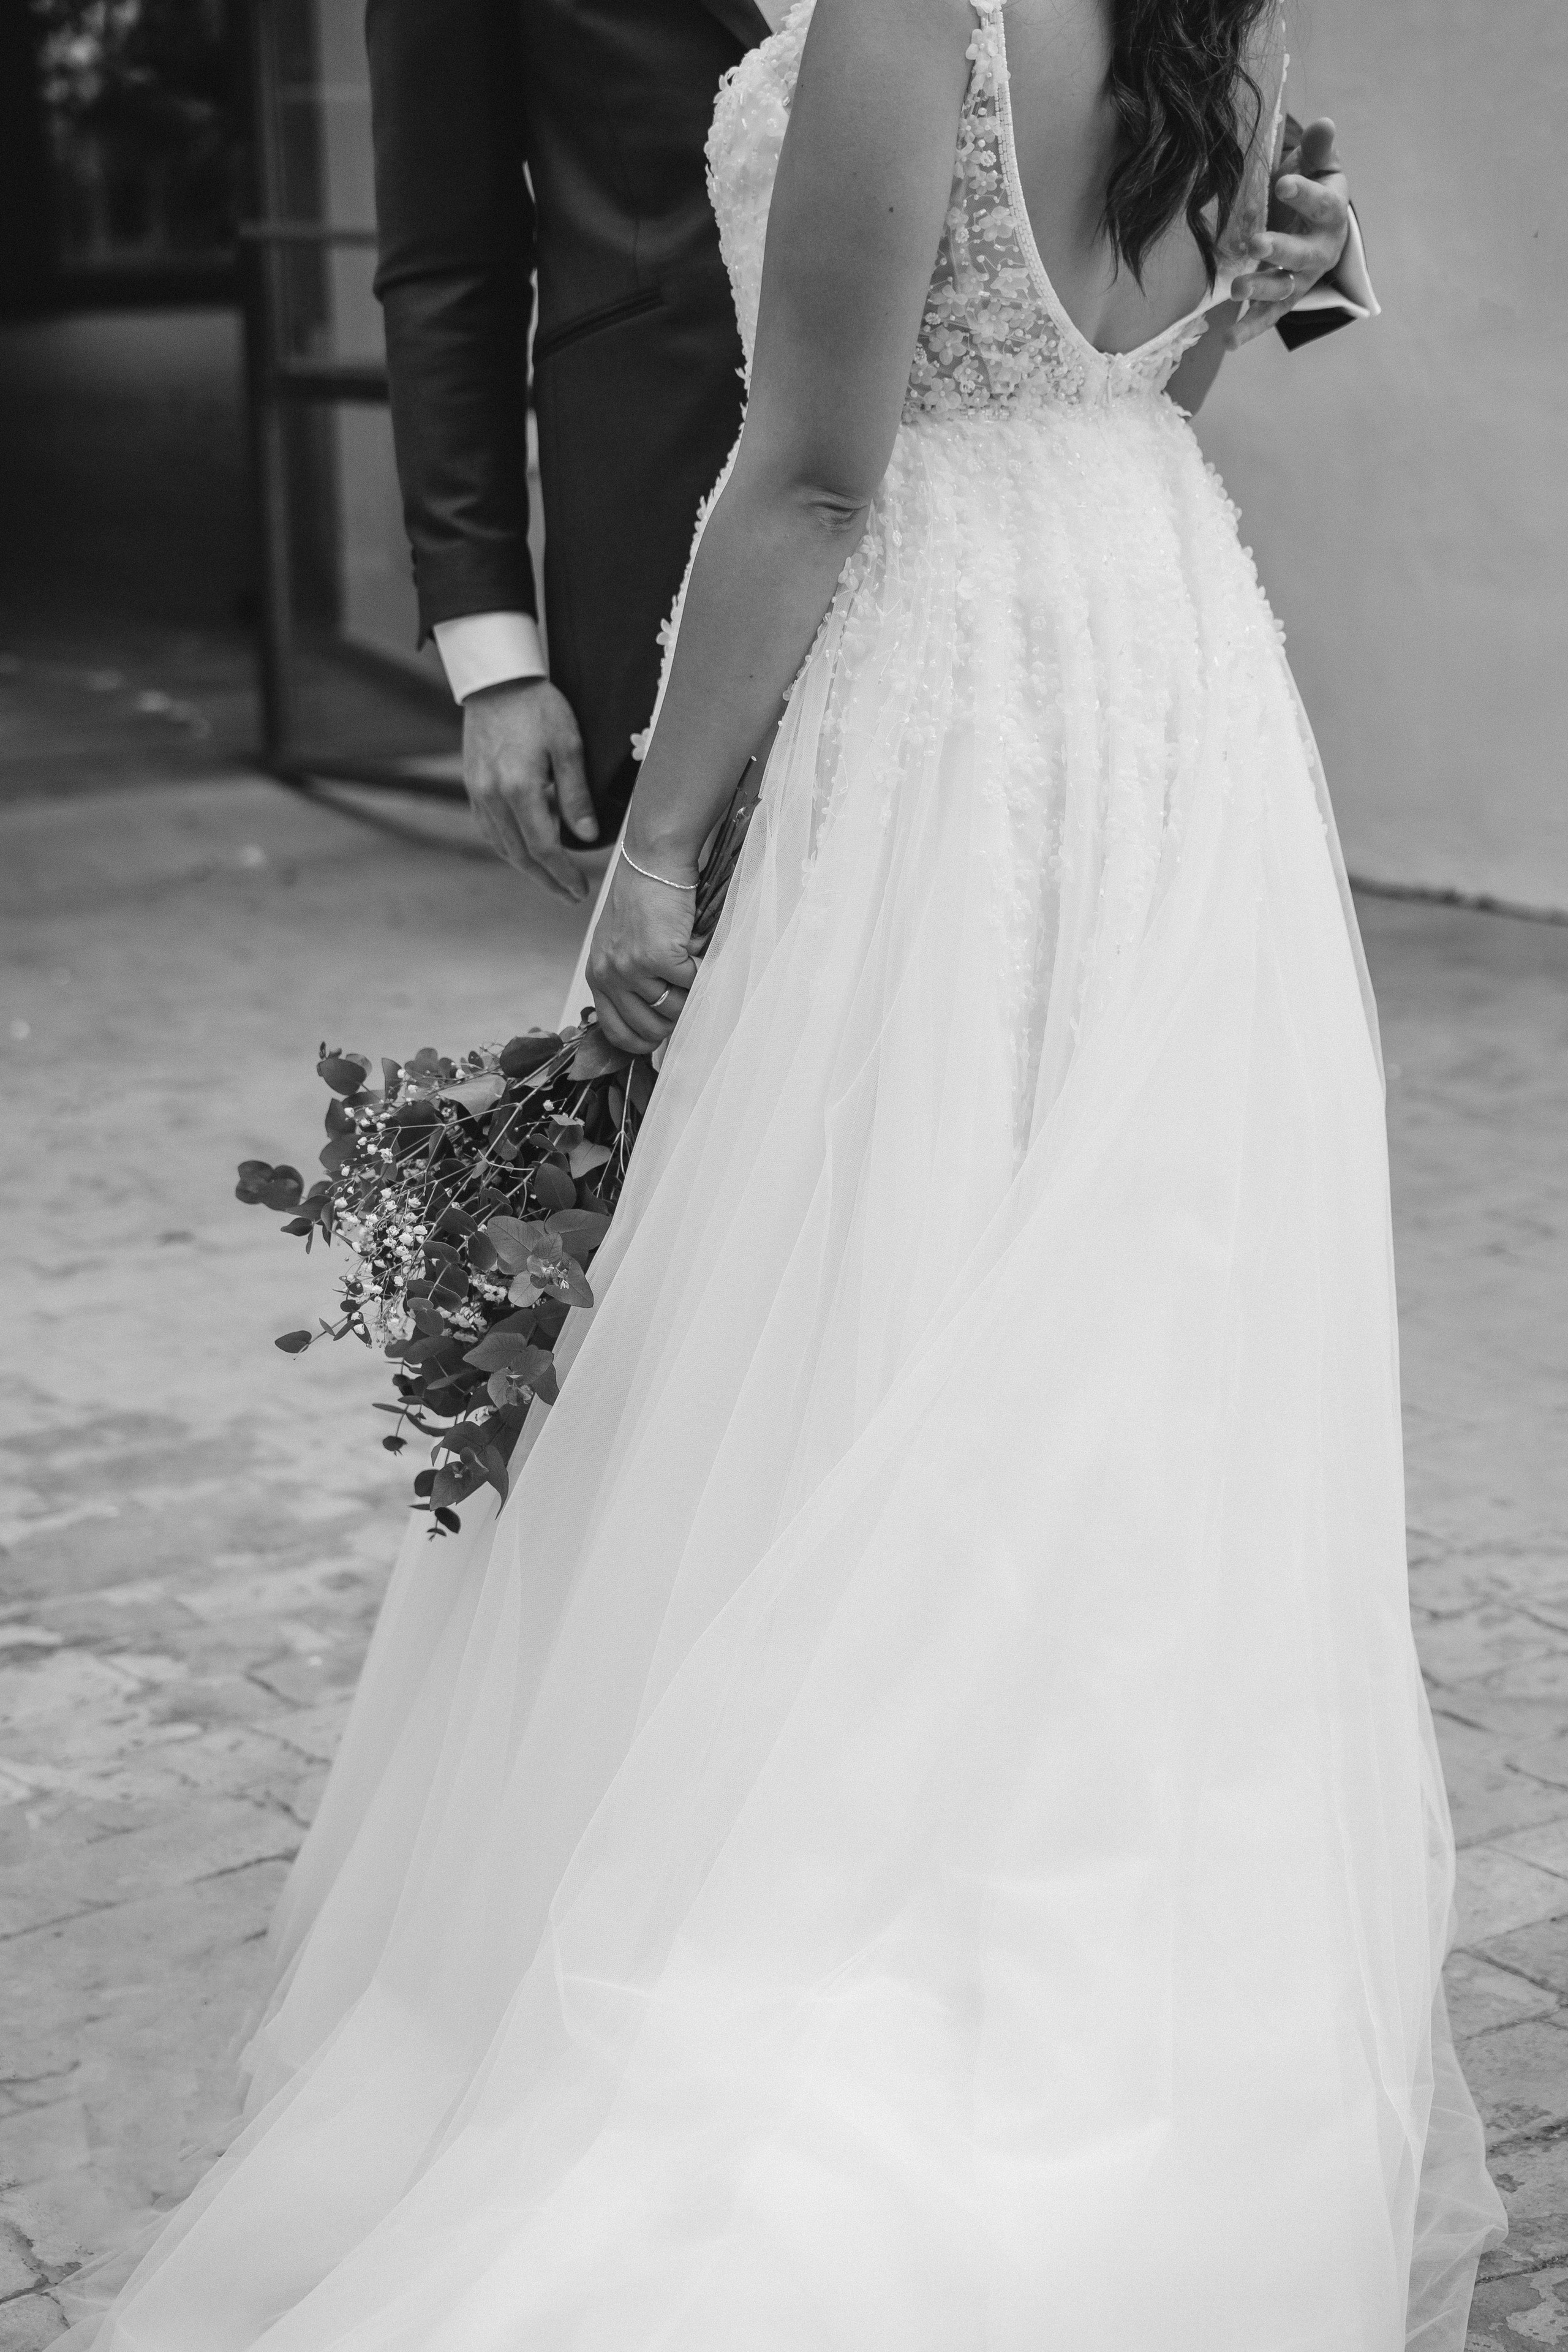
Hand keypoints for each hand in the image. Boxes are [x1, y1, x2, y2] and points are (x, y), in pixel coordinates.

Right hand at [463, 676, 598, 902]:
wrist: (497, 680)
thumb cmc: (538, 707)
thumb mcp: (568, 746)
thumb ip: (576, 795)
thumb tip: (586, 838)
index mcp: (520, 788)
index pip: (544, 847)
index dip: (563, 874)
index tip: (580, 890)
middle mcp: (493, 796)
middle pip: (520, 855)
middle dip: (547, 881)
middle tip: (570, 896)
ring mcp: (478, 793)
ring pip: (502, 846)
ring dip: (527, 869)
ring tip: (552, 881)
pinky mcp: (472, 786)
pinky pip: (488, 830)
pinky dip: (508, 848)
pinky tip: (524, 854)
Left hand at [586, 854, 699, 1053]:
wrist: (653, 861)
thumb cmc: (643, 898)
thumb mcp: (620, 944)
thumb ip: (629, 980)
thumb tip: (657, 1017)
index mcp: (598, 975)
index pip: (617, 1033)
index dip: (644, 1041)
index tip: (663, 1034)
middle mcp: (610, 976)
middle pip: (650, 1030)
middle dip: (675, 1016)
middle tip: (684, 989)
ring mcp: (632, 968)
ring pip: (675, 1009)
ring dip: (690, 989)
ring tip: (686, 958)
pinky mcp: (658, 957)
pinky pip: (692, 983)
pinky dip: (701, 966)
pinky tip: (693, 943)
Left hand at [1227, 118, 1350, 349]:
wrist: (1316, 224)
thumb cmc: (1313, 187)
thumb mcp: (1317, 165)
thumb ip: (1318, 149)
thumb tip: (1324, 123)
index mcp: (1331, 213)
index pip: (1322, 204)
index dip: (1304, 196)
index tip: (1282, 184)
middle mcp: (1321, 251)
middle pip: (1303, 254)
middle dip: (1280, 249)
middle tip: (1256, 243)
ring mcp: (1302, 279)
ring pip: (1284, 288)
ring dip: (1261, 290)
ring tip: (1236, 290)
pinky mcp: (1285, 298)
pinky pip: (1269, 317)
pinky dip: (1250, 329)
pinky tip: (1229, 341)